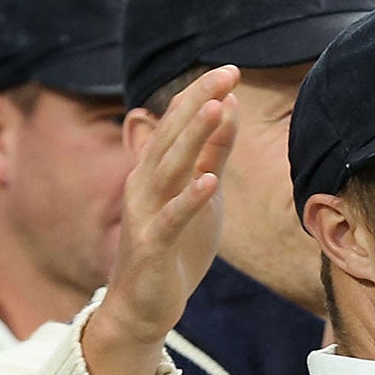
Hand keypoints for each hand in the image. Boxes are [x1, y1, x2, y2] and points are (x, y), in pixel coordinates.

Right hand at [83, 65, 239, 374]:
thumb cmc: (175, 248)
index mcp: (156, 169)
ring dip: (192, 137)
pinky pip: (172, 219)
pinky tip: (209, 181)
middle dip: (198, 102)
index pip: (179, 123)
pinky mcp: (151, 246)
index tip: (230, 69)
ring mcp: (145, 213)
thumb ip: (212, 154)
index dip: (201, 94)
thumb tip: (225, 106)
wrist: (144, 306)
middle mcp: (145, 184)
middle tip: (226, 72)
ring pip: (169, 168)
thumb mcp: (203, 196)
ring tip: (215, 108)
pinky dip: (190, 199)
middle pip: (172, 135)